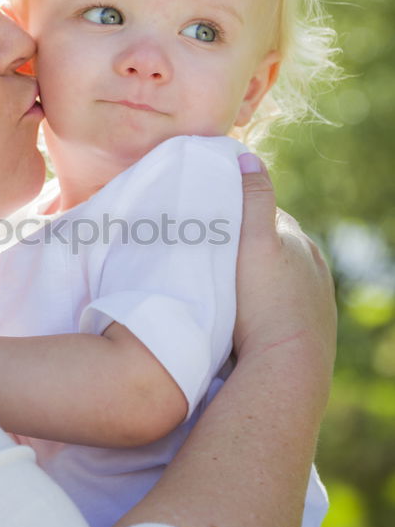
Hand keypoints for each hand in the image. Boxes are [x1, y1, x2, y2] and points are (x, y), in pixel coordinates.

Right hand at [234, 154, 336, 402]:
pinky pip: (281, 312)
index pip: (266, 218)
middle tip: (210, 258)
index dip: (237, 216)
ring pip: (278, 283)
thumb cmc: (263, 305)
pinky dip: (263, 310)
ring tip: (223, 292)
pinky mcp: (310, 335)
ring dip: (255, 283)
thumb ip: (252, 200)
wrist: (286, 370)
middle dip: (247, 250)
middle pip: (272, 250)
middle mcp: (314, 270)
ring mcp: (315, 304)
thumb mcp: (253, 243)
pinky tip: (243, 321)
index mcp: (300, 244)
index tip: (210, 222)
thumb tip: (247, 156)